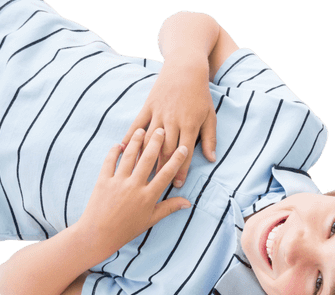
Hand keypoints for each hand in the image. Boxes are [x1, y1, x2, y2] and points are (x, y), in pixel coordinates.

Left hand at [80, 128, 190, 254]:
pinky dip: (113, 151)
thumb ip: (169, 208)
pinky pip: (109, 162)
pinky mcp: (103, 180)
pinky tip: (119, 144)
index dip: (176, 160)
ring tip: (142, 130)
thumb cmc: (127, 229)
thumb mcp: (151, 220)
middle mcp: (134, 186)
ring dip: (136, 142)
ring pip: (129, 157)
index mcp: (148, 196)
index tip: (183, 148)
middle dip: (155, 143)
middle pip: (147, 160)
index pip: (166, 174)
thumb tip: (188, 202)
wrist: (99, 234)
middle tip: (161, 130)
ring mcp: (118, 182)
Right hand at [122, 59, 216, 186]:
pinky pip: (138, 124)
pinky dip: (131, 137)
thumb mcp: (210, 117)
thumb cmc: (200, 96)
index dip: (181, 170)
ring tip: (139, 174)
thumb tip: (211, 159)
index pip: (184, 153)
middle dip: (162, 169)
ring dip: (145, 157)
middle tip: (157, 185)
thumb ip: (209, 139)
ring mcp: (158, 113)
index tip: (177, 185)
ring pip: (150, 140)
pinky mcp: (148, 106)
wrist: (186, 69)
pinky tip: (124, 149)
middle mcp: (172, 121)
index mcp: (189, 125)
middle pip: (165, 150)